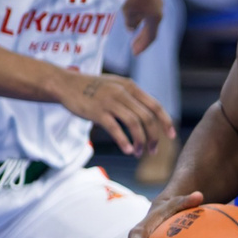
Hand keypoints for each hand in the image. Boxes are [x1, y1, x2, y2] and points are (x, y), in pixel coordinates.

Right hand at [51, 69, 173, 153]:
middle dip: (153, 137)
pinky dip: (124, 141)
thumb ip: (131, 98)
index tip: (171, 136)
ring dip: (140, 141)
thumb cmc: (92, 88)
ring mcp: (110, 101)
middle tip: (152, 151)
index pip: (155, 105)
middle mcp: (123, 92)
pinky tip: (127, 150)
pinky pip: (115, 128)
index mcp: (130, 86)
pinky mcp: (97, 111)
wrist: (65, 84)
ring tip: (138, 153)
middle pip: (147, 117)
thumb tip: (147, 118)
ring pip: (134, 124)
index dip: (166, 122)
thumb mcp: (115, 86)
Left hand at [124, 0, 163, 54]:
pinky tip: (130, 11)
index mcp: (156, 16)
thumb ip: (130, 22)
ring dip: (140, 24)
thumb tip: (131, 28)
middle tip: (134, 46)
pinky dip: (139, 13)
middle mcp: (159, 8)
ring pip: (149, 16)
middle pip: (152, 27)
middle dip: (142, 37)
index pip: (151, 36)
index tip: (134, 52)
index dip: (142, 45)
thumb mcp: (128, 11)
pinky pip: (146, 6)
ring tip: (130, 29)